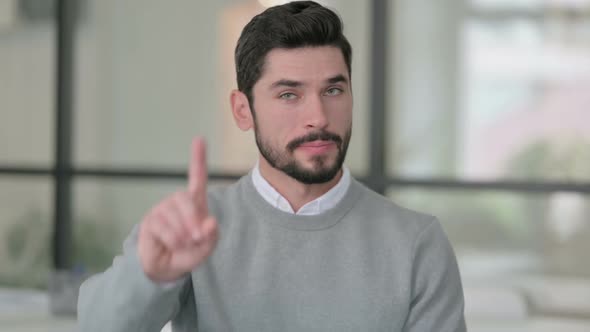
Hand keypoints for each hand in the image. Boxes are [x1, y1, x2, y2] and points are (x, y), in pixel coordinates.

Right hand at [138, 137, 217, 282]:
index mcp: (195, 203)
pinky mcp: (150, 221)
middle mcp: (177, 202)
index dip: (198, 159)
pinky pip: (164, 228)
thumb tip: (210, 223)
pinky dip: (173, 240)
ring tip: (184, 244)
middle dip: (193, 220)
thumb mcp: (206, 247)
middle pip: (186, 199)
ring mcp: (162, 210)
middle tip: (198, 238)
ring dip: (183, 235)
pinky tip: (173, 245)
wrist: (167, 268)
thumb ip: (212, 236)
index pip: (197, 177)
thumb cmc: (189, 252)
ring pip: (175, 217)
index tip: (199, 139)